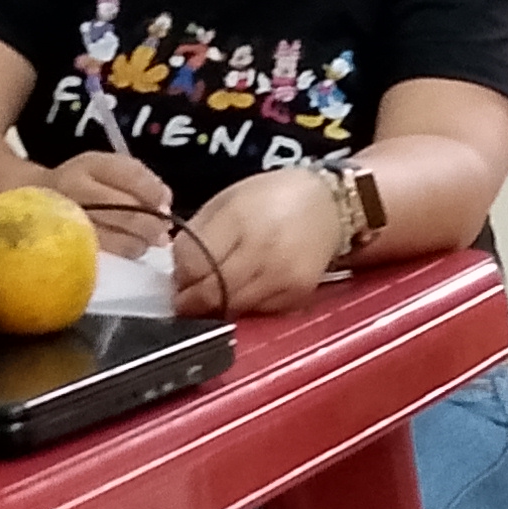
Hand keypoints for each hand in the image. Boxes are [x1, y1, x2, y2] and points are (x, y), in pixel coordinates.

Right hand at [40, 148, 174, 257]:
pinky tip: (127, 250)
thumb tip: (165, 203)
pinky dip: (122, 254)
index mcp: (89, 165)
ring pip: (114, 238)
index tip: (165, 204)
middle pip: (124, 209)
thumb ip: (140, 180)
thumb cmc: (82, 185)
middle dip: (150, 224)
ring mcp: (65, 220)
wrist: (31, 199)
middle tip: (162, 234)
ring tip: (144, 242)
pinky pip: (102, 255)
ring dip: (138, 243)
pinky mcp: (63, 247)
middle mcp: (73, 189)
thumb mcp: (107, 169)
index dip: (153, 191)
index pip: (130, 174)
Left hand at [171, 161, 348, 318]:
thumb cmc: (273, 196)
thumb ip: (198, 233)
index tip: (176, 276)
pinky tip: (245, 288)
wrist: (331, 204)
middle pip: (211, 293)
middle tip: (184, 296)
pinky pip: (258, 312)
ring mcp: (283, 277)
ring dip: (215, 306)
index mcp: (240, 219)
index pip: (193, 264)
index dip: (178, 275)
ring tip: (213, 291)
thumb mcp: (228, 199)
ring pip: (232, 309)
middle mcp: (263, 252)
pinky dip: (244, 306)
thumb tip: (177, 271)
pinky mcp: (298, 295)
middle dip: (191, 299)